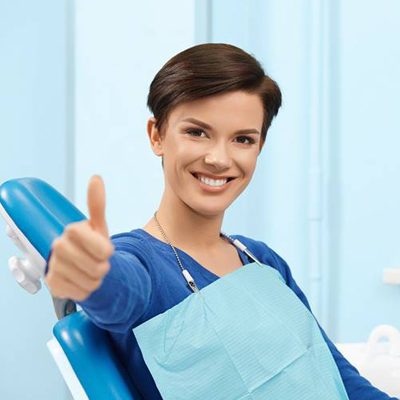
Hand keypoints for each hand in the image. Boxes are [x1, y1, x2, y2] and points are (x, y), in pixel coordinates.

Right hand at [45, 175, 114, 300]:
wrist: (80, 265)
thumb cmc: (92, 244)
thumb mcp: (99, 227)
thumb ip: (97, 204)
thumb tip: (96, 177)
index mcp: (72, 229)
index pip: (104, 250)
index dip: (108, 253)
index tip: (104, 250)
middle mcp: (58, 246)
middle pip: (98, 267)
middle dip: (103, 267)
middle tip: (97, 262)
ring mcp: (54, 265)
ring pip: (91, 282)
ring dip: (96, 280)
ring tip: (89, 271)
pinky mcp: (52, 284)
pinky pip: (81, 293)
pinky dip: (86, 290)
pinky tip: (80, 280)